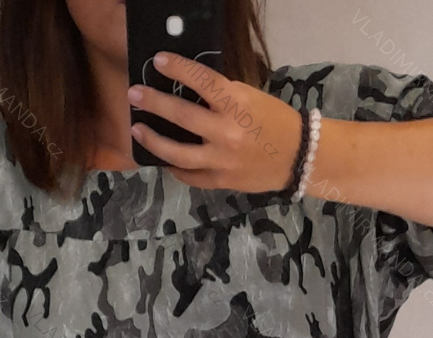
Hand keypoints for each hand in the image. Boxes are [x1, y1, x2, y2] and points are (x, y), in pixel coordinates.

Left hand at [128, 52, 302, 192]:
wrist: (298, 157)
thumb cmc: (275, 122)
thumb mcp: (251, 98)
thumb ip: (222, 96)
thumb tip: (190, 91)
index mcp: (236, 104)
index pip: (201, 80)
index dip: (178, 69)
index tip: (158, 61)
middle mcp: (226, 132)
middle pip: (181, 116)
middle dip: (153, 103)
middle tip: (134, 94)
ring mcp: (221, 160)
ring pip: (177, 153)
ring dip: (153, 141)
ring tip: (137, 129)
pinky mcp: (220, 181)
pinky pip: (189, 175)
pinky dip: (174, 167)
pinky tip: (163, 159)